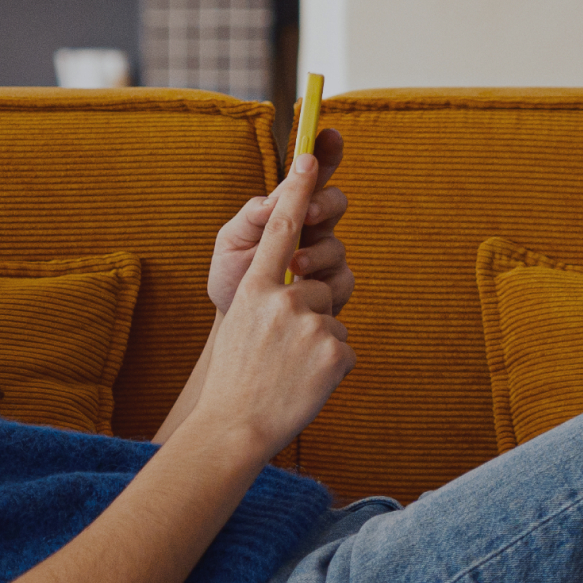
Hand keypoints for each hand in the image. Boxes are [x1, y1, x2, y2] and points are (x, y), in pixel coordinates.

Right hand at [186, 152, 355, 457]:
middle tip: (284, 348)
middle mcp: (282, 298)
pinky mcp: (334, 350)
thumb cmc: (237, 378)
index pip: (279, 227)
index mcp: (254, 287)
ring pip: (334, 318)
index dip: (296, 190)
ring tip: (291, 370)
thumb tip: (298, 275)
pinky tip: (306, 384)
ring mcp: (309, 323)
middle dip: (312, 313)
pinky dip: (332, 369)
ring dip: (321, 343)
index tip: (309, 156)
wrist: (235, 427)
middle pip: (320, 285)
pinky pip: (347, 348)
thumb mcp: (242, 324)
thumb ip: (267, 294)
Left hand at [208, 129, 351, 313]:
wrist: (237, 326)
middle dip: (324, 203)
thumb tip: (275, 196)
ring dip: (317, 251)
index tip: (327, 134)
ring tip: (294, 265)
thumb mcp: (230, 243)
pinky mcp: (333, 289)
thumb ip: (251, 216)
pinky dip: (326, 283)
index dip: (324, 151)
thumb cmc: (232, 280)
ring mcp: (326, 258)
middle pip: (336, 201)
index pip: (311, 175)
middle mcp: (313, 229)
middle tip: (306, 213)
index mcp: (288, 210)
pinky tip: (305, 290)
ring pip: (338, 243)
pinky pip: (343, 279)